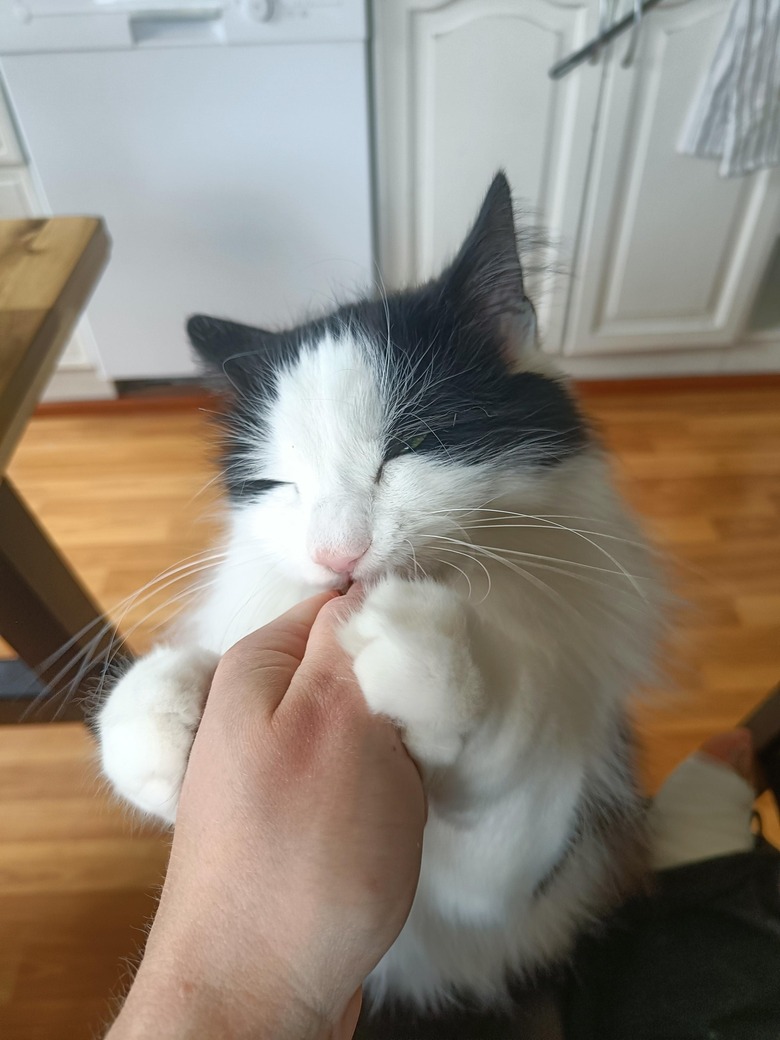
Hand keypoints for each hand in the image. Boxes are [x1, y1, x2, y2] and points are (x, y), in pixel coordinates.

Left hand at [107, 590, 425, 1039]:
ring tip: (398, 804)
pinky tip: (389, 834)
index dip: (403, 629)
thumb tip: (381, 582)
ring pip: (378, 728)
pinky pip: (368, 780)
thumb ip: (359, 640)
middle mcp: (264, 708)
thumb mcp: (339, 722)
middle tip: (413, 752)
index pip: (351, 603)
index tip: (431, 675)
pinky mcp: (303, 818)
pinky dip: (395, 798)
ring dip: (407, 758)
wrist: (254, 997)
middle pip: (368, 667)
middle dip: (409, 704)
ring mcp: (283, 766)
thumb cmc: (299, 860)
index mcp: (262, 666)